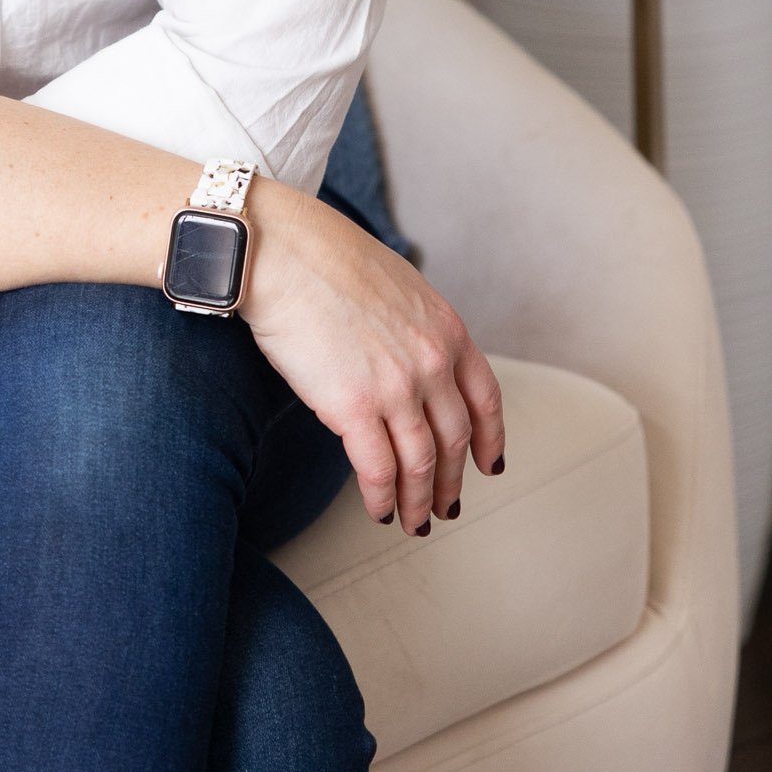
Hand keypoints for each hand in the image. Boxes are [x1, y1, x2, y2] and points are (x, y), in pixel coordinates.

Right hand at [239, 183, 504, 535]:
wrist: (281, 249)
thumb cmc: (323, 257)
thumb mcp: (395, 286)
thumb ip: (414, 329)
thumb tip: (408, 365)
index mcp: (446, 328)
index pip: (485, 398)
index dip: (490, 440)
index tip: (489, 465)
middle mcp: (432, 361)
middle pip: (455, 440)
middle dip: (451, 481)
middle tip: (445, 507)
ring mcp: (396, 386)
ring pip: (421, 464)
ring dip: (419, 502)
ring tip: (413, 522)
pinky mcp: (353, 407)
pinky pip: (378, 470)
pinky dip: (383, 498)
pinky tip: (380, 510)